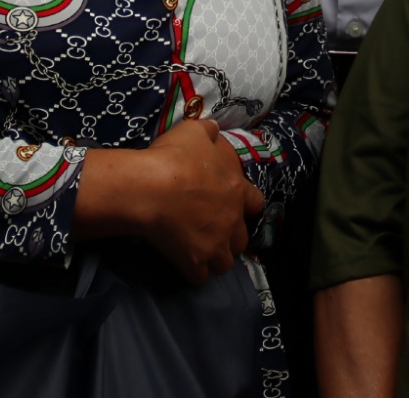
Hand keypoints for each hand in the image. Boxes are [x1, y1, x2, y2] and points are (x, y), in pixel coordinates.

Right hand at [73, 119, 264, 284]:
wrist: (151, 187)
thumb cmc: (175, 157)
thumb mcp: (195, 132)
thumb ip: (209, 132)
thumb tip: (213, 130)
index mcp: (237, 191)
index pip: (256, 204)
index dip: (246, 206)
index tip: (235, 207)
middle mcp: (232, 222)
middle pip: (242, 240)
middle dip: (230, 238)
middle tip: (212, 231)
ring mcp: (215, 245)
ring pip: (225, 264)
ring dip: (215, 258)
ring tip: (200, 252)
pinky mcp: (195, 263)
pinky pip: (200, 278)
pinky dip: (193, 272)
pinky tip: (183, 264)